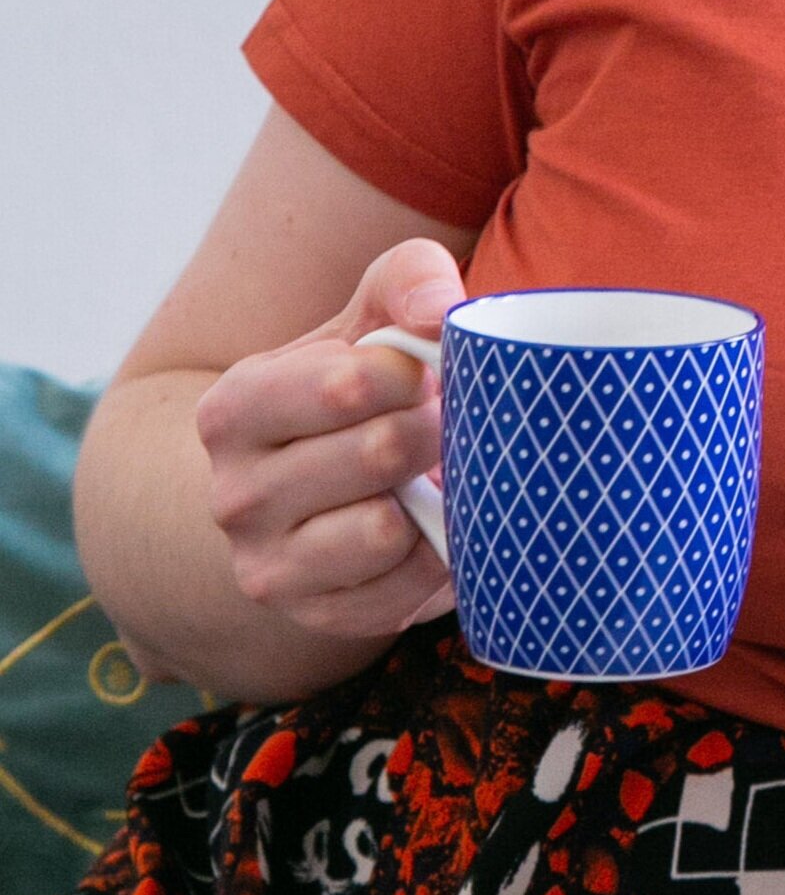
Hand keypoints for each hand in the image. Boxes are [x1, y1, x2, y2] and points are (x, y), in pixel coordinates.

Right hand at [193, 238, 465, 643]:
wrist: (314, 477)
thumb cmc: (356, 376)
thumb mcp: (372, 310)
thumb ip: (408, 278)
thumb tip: (439, 314)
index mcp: (235, 408)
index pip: (351, 383)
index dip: (413, 370)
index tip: (419, 370)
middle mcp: (234, 494)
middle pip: (380, 452)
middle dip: (433, 428)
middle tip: (436, 421)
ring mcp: (266, 565)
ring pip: (384, 529)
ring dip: (434, 494)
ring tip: (429, 470)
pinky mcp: (315, 615)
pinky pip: (403, 590)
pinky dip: (436, 552)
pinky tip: (427, 521)